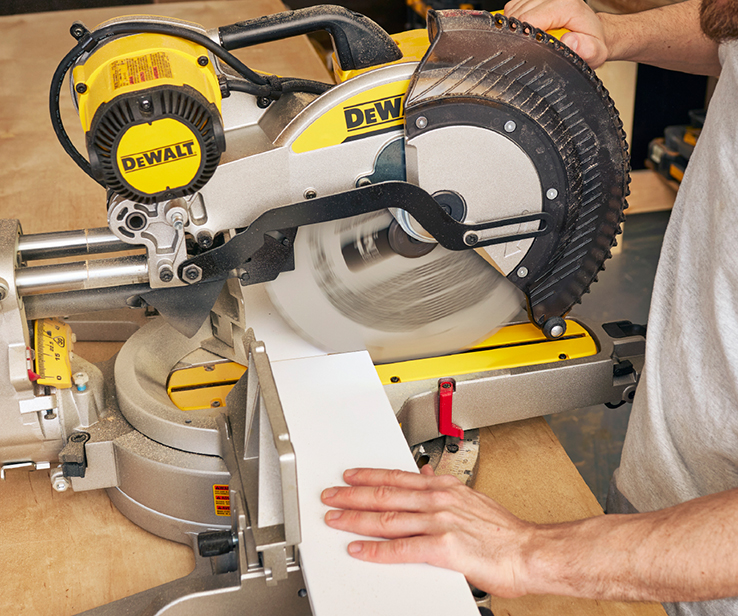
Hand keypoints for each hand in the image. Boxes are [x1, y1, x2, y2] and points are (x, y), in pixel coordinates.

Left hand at [321, 465, 535, 597]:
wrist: (529, 551)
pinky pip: (400, 549)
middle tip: (330, 496)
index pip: (396, 477)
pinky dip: (376, 549)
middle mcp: (437, 500)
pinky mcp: (443, 548)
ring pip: (386, 518)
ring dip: (355, 518)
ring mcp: (439, 522)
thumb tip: (423, 473)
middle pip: (384, 494)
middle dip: (352, 495)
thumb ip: (442, 487)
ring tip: (335, 519)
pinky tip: (359, 549)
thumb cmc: (503, 531)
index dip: (368, 476)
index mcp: (443, 487)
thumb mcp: (470, 497)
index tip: (349, 476)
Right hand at [504, 0, 608, 67]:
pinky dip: (515, 21)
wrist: (590, 34)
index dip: (524, 37)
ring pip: (513, 11)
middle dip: (520, 34)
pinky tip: (528, 30)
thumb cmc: (590, 42)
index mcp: (567, 6)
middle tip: (534, 47)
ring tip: (532, 39)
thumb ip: (586, 49)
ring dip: (516, 28)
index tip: (530, 50)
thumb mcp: (595, 52)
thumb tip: (570, 41)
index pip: (529, 19)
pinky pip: (512, 8)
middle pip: (518, 15)